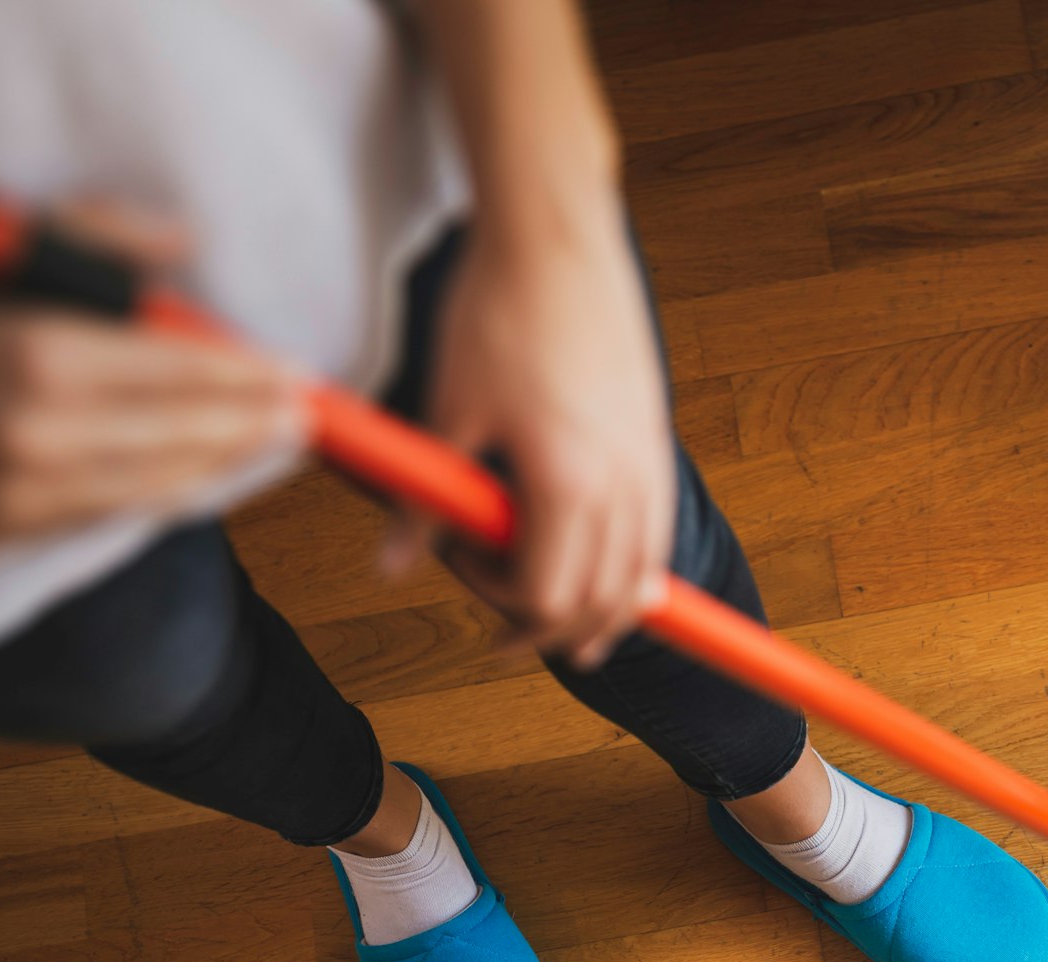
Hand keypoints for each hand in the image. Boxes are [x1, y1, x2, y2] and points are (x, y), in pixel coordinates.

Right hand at [0, 204, 301, 545]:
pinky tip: (196, 474)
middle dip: (249, 425)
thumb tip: (184, 241)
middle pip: (180, 438)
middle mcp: (33, 439)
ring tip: (267, 443)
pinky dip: (159, 492)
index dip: (247, 376)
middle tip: (304, 416)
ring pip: (150, 485)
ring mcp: (12, 496)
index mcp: (34, 360)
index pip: (179, 375)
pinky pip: (102, 513)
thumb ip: (85, 236)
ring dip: (219, 466)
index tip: (297, 374)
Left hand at [417, 210, 675, 668]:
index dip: (499, 603)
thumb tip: (391, 566)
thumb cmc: (496, 315)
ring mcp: (647, 462)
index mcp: (567, 484)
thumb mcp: (448, 412)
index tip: (460, 567)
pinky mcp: (655, 438)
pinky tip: (611, 575)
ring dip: (605, 615)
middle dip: (553, 630)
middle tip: (509, 637)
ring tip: (576, 639)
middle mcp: (621, 484)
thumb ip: (427, 503)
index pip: (545, 594)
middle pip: (599, 601)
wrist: (555, 236)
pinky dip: (635, 571)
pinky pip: (656, 532)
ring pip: (640, 575)